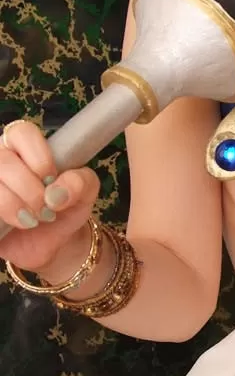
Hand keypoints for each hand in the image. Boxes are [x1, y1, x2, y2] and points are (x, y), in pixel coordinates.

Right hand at [0, 120, 99, 275]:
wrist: (54, 242)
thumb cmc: (66, 208)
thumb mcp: (85, 193)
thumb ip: (81, 182)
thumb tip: (56, 193)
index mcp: (24, 148)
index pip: (22, 133)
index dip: (38, 158)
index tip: (53, 179)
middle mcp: (2, 161)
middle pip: (3, 160)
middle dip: (30, 188)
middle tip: (47, 208)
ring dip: (16, 205)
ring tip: (34, 219)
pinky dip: (5, 214)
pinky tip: (16, 224)